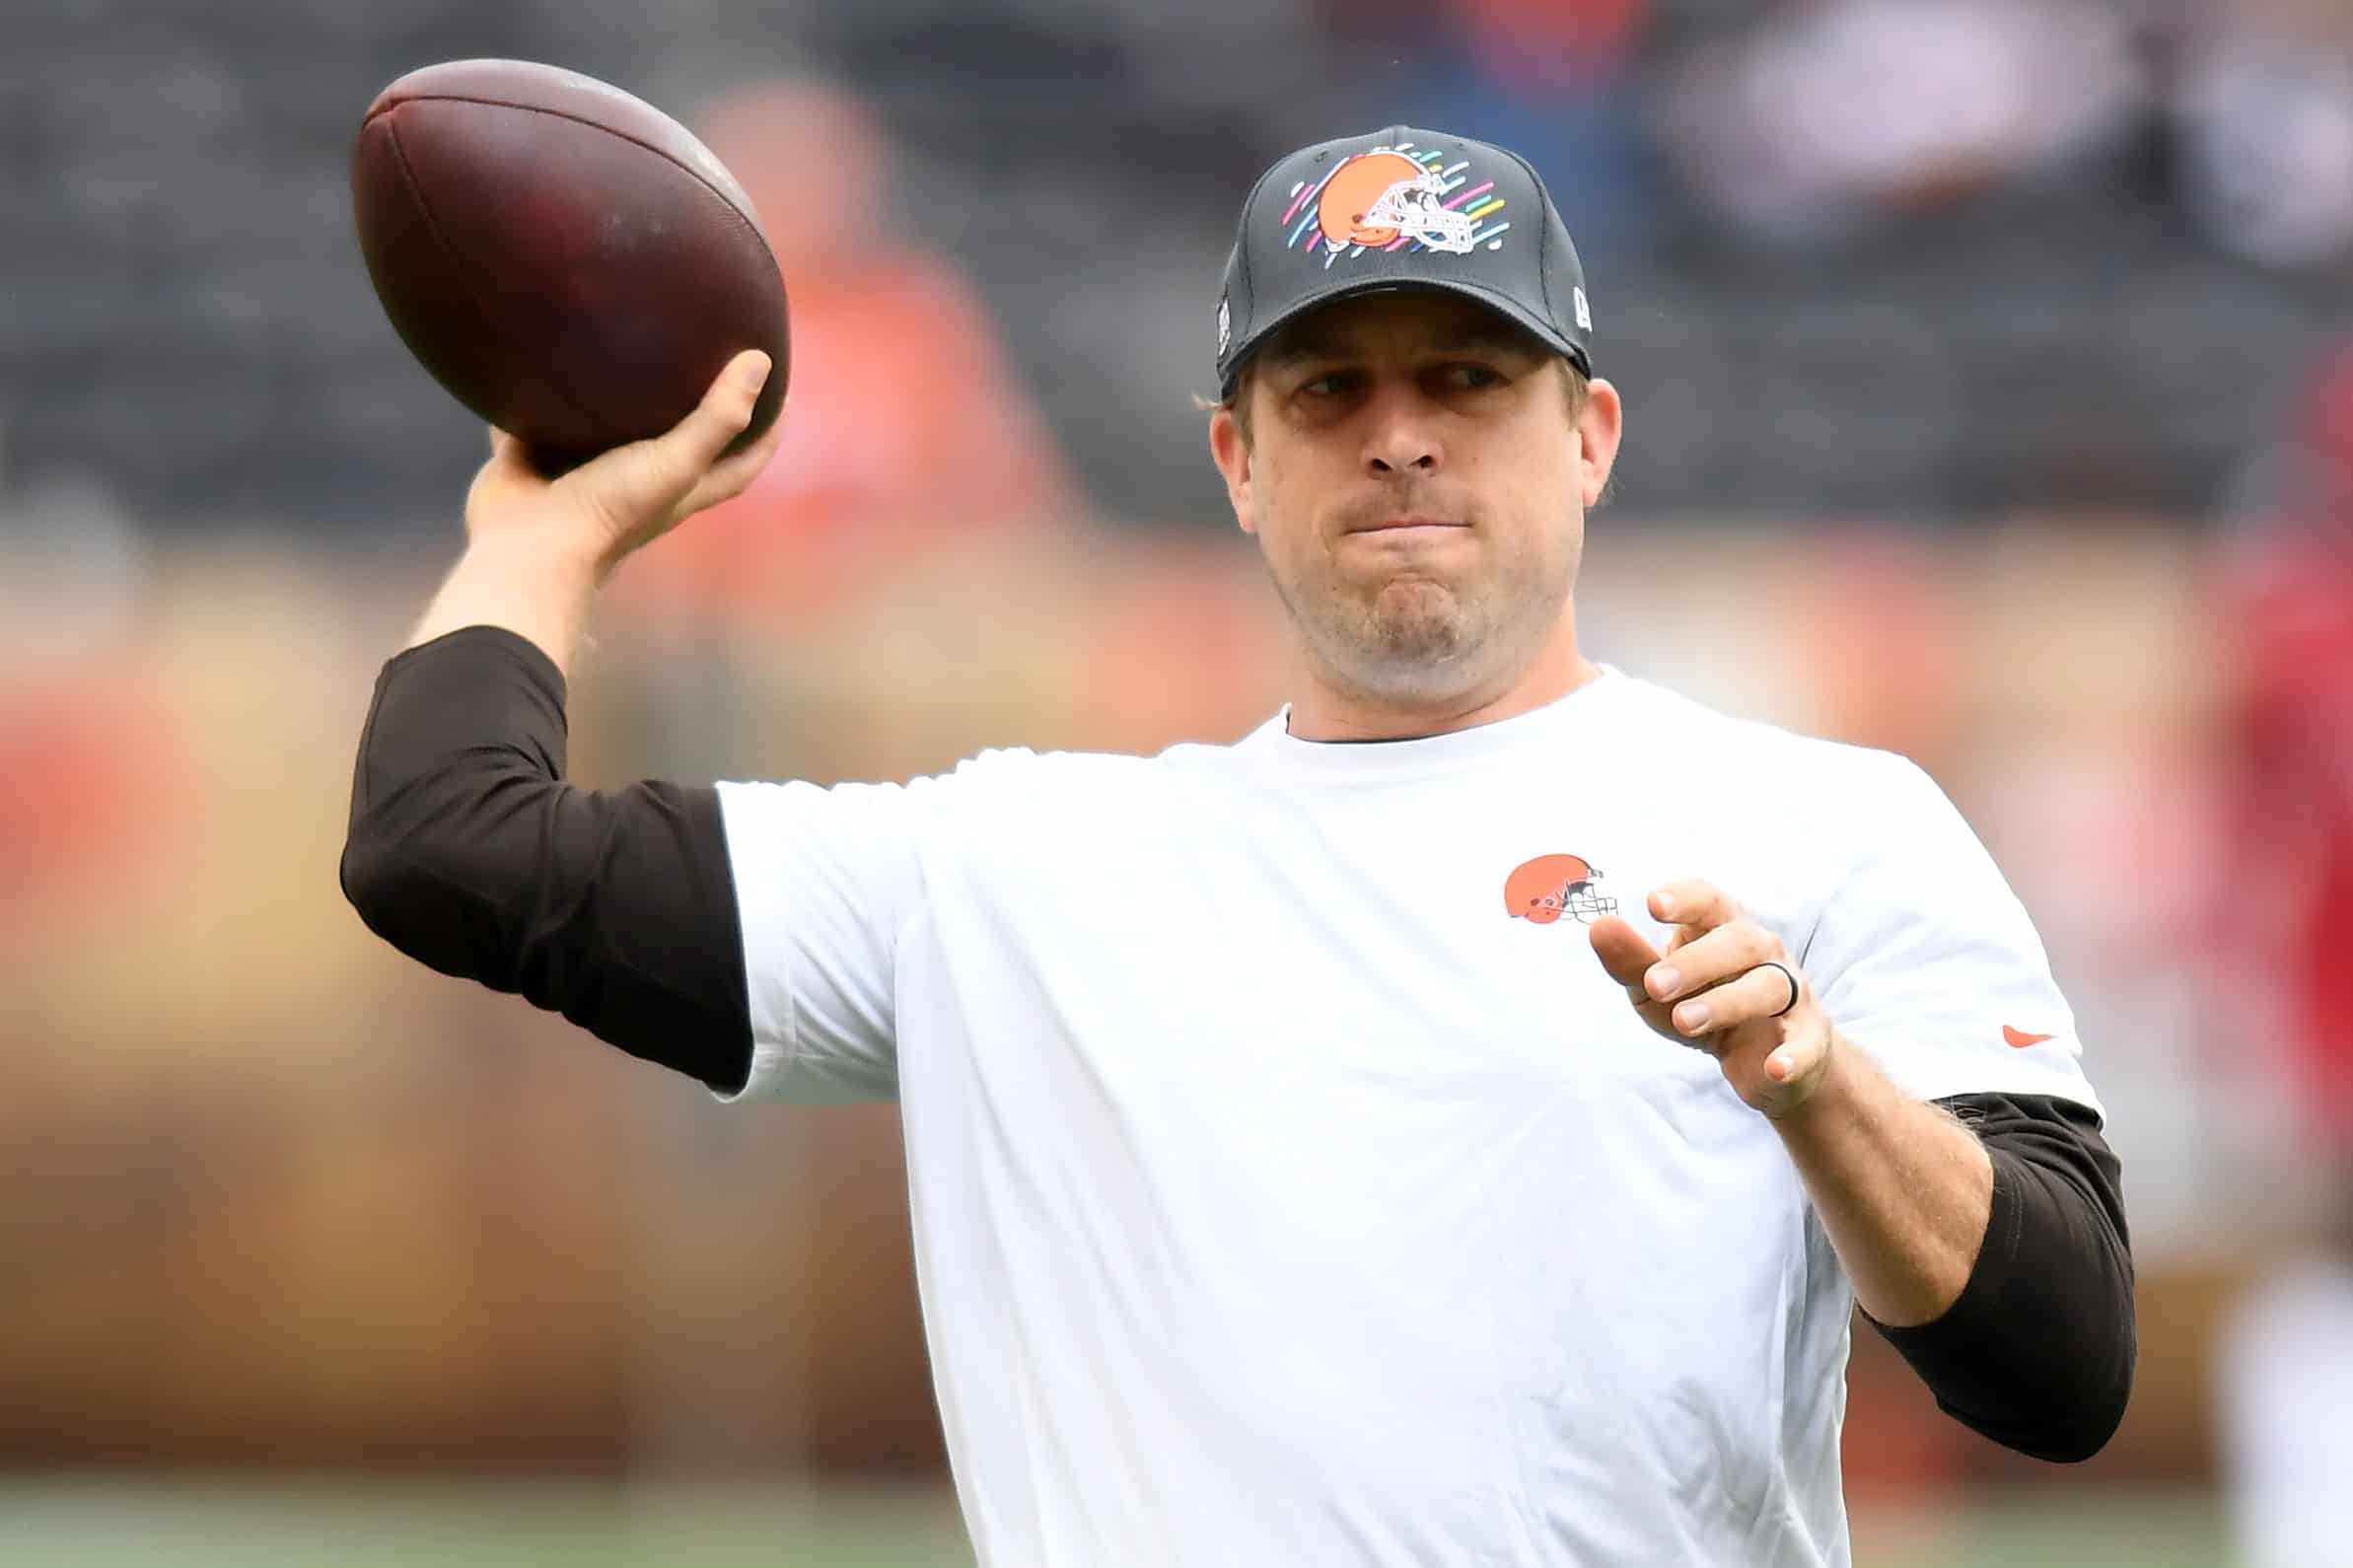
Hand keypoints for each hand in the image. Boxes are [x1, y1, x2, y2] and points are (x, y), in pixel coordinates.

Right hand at [463, 348, 781, 578]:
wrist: (527, 546)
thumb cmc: (610, 509)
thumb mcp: (675, 462)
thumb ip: (717, 417)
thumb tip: (760, 362)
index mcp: (679, 490)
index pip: (739, 462)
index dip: (766, 434)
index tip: (783, 395)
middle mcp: (637, 482)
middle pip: (678, 442)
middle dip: (693, 407)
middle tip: (706, 356)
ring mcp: (584, 473)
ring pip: (605, 430)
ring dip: (614, 400)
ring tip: (625, 344)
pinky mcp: (536, 462)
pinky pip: (541, 423)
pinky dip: (544, 397)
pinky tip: (545, 354)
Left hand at [1589, 879, 1834, 1117]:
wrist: (1768, 1062)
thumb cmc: (1704, 1007)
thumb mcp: (1657, 990)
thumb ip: (1631, 961)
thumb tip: (1599, 927)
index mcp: (1723, 929)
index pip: (1710, 900)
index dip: (1685, 898)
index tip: (1654, 904)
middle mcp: (1763, 953)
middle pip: (1740, 941)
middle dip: (1696, 962)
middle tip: (1655, 984)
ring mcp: (1792, 994)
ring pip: (1768, 986)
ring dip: (1726, 1002)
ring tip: (1683, 1021)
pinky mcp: (1808, 1039)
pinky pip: (1806, 1043)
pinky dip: (1793, 1056)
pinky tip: (1774, 1067)